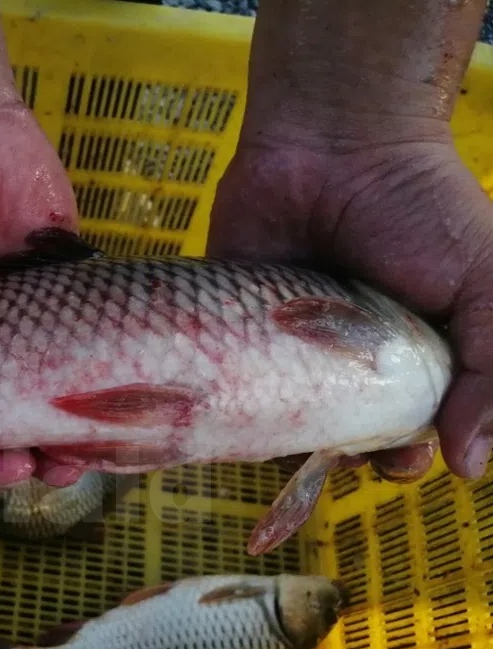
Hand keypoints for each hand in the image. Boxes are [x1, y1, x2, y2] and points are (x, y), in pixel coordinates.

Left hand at [207, 135, 492, 480]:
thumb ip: (492, 367)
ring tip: (293, 441)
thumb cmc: (419, 207)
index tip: (400, 458)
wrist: (332, 140)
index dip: (405, 453)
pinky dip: (228, 406)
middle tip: (347, 451)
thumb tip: (470, 464)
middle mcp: (347, 357)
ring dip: (287, 440)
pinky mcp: (234, 326)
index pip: (407, 426)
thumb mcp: (485, 282)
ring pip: (282, 415)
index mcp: (410, 354)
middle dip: (347, 454)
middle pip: (342, 431)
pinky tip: (234, 421)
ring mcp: (286, 344)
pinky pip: (225, 381)